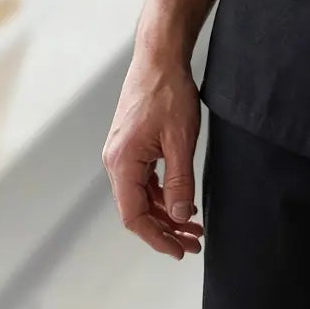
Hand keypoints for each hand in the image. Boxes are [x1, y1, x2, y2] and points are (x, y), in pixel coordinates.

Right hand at [102, 51, 205, 259]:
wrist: (159, 58)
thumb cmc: (168, 93)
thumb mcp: (181, 139)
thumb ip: (180, 180)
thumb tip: (182, 215)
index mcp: (122, 163)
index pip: (134, 215)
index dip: (157, 237)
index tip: (180, 250)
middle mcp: (115, 162)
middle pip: (137, 209)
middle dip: (166, 229)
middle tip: (194, 242)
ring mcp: (122, 154)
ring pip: (142, 196)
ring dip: (166, 212)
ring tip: (194, 226)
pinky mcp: (131, 146)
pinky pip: (144, 180)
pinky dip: (163, 194)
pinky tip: (181, 201)